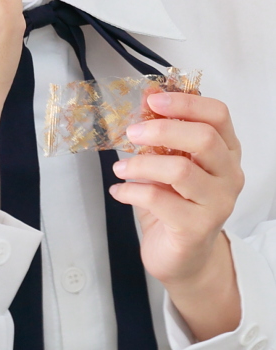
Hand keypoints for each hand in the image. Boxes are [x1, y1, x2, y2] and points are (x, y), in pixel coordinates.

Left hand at [110, 91, 244, 290]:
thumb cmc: (176, 203)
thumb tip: (148, 92)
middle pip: (204, 139)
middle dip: (161, 130)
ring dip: (141, 163)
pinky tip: (119, 190)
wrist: (183, 257)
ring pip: (180, 170)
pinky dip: (131, 190)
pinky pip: (159, 199)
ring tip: (120, 168)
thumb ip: (161, 127)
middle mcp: (229, 176)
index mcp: (226, 151)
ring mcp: (217, 204)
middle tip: (131, 133)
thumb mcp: (167, 159)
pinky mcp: (196, 228)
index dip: (185, 103)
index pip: (218, 115)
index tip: (153, 100)